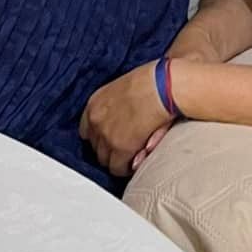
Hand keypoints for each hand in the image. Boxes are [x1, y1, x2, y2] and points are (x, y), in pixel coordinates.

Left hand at [80, 63, 171, 178]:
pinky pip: (118, 168)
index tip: (112, 140)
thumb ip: (119, 115)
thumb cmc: (153, 83)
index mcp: (95, 103)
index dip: (101, 137)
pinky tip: (137, 161)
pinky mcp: (120, 147)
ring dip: (117, 159)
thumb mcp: (126, 92)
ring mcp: (106, 135)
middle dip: (109, 149)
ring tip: (133, 156)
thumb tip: (123, 138)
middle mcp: (95, 119)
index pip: (87, 130)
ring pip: (105, 160)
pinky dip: (126, 168)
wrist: (164, 86)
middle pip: (95, 147)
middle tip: (126, 150)